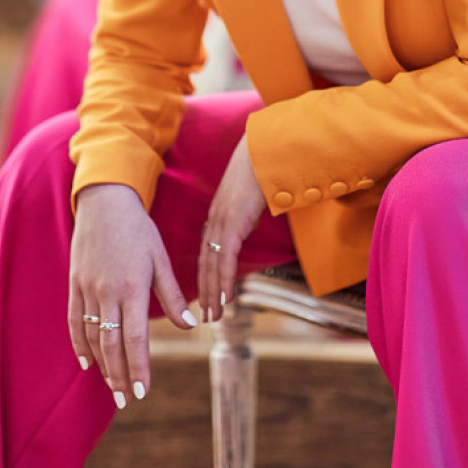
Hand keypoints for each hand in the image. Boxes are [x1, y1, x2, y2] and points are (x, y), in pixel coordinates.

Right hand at [68, 183, 196, 408]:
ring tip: (112, 387)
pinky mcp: (75, 284)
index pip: (135, 337)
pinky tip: (87, 363)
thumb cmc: (138, 229)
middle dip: (119, 376)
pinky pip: (75, 320)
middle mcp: (107, 291)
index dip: (139, 366)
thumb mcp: (160, 258)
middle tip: (127, 401)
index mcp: (132, 286)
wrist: (105, 202)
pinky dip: (80, 344)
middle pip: (111, 344)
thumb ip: (173, 295)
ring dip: (102, 365)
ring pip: (92, 336)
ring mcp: (87, 288)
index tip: (143, 392)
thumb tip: (190, 326)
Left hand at [198, 135, 265, 322]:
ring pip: (213, 265)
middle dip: (206, 292)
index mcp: (217, 216)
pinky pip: (226, 257)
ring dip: (213, 293)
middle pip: (205, 263)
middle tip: (207, 316)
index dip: (206, 277)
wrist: (262, 151)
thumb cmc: (260, 169)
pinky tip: (226, 297)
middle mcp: (215, 221)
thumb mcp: (250, 198)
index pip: (207, 253)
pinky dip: (224, 279)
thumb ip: (247, 213)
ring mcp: (222, 222)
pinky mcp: (233, 223)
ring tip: (214, 315)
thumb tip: (250, 223)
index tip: (207, 296)